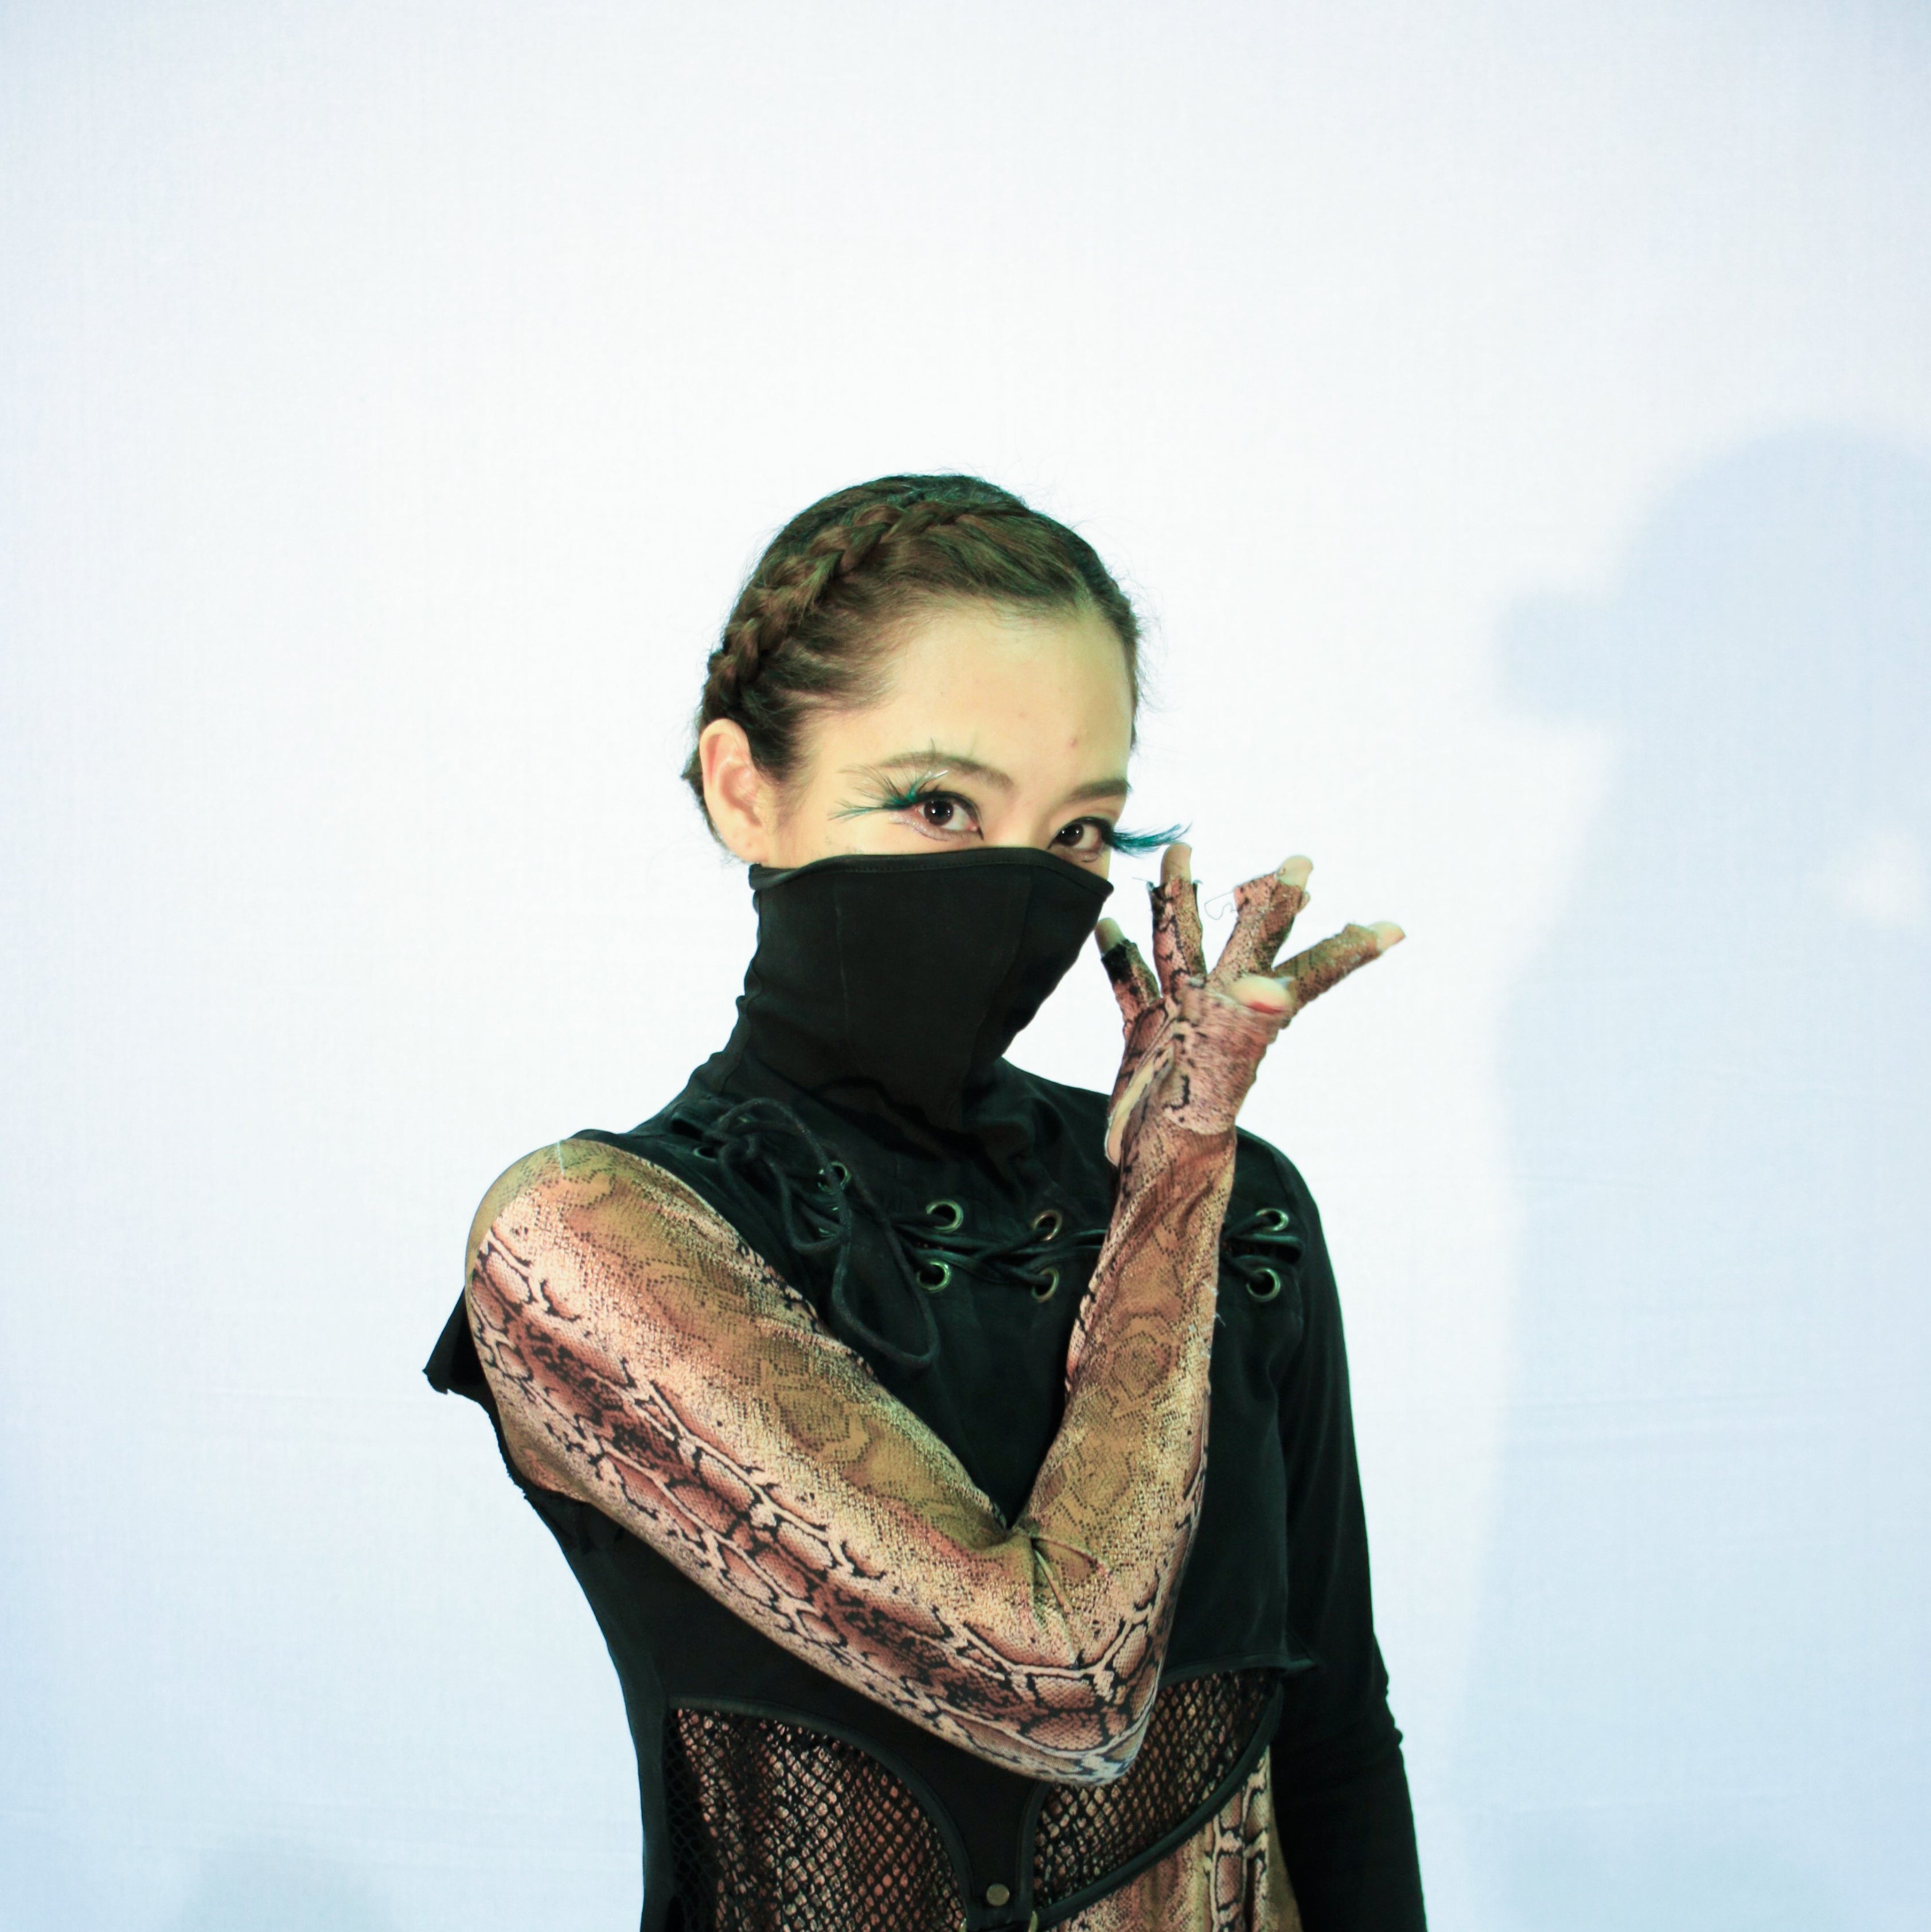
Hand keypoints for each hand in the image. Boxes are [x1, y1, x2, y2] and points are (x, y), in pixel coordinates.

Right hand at [1094, 844, 1402, 1171]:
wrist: (1147, 1170)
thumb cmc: (1185, 1134)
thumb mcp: (1219, 1078)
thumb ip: (1245, 1031)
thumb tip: (1276, 991)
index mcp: (1246, 1014)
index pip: (1308, 970)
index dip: (1348, 950)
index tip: (1392, 931)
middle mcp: (1218, 1008)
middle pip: (1247, 939)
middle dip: (1270, 902)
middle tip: (1302, 862)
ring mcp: (1180, 1019)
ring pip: (1181, 945)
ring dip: (1178, 903)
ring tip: (1180, 855)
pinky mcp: (1143, 1036)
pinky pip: (1131, 986)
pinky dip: (1119, 956)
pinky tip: (1108, 924)